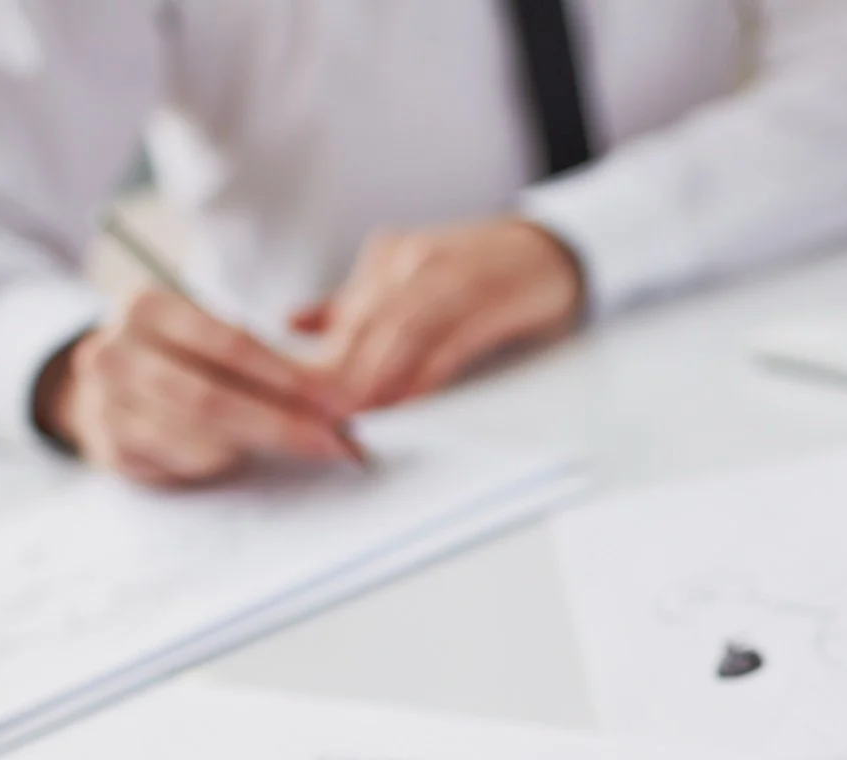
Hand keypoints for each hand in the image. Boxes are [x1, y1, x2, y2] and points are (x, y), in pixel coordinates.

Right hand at [34, 289, 356, 486]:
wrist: (108, 387)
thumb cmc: (182, 358)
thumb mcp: (210, 338)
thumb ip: (259, 358)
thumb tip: (333, 399)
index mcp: (149, 306)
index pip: (231, 344)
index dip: (289, 377)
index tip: (337, 401)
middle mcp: (115, 350)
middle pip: (212, 397)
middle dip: (281, 423)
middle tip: (334, 441)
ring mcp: (105, 400)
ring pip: (195, 436)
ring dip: (256, 447)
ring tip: (302, 448)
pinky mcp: (111, 446)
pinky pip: (178, 463)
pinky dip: (220, 464)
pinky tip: (245, 459)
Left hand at [294, 217, 584, 412]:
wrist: (554, 253)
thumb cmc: (483, 275)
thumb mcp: (415, 281)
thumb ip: (357, 304)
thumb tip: (293, 323)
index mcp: (390, 257)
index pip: (343, 319)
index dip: (318, 364)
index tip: (300, 405)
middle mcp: (414, 259)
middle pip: (364, 326)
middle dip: (338, 378)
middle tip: (320, 419)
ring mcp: (453, 274)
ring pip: (400, 333)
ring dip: (375, 380)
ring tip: (356, 418)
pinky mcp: (491, 296)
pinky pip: (447, 340)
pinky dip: (422, 374)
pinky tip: (405, 402)